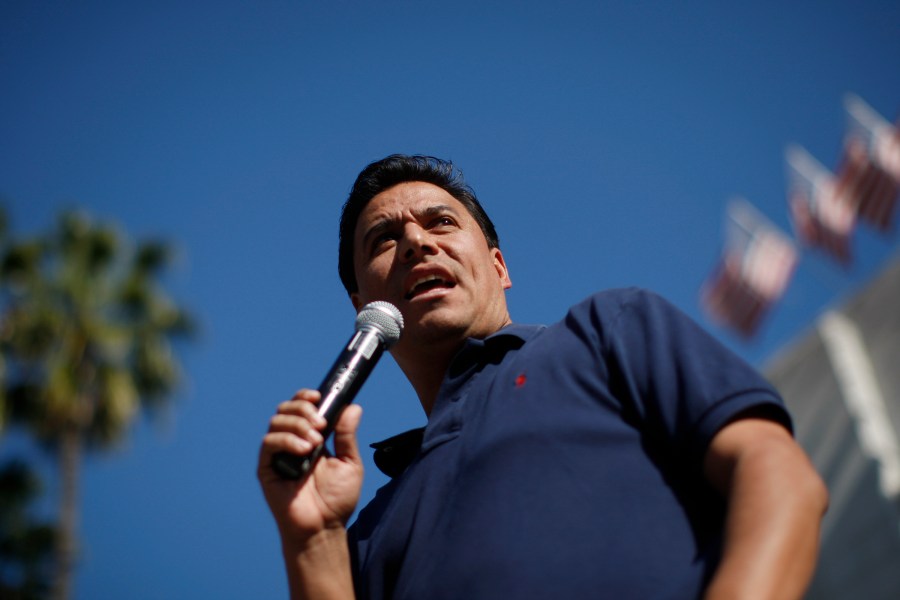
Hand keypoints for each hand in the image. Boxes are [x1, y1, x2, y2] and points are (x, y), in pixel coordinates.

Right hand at [258, 389, 363, 544]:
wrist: (324, 526)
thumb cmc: (337, 498)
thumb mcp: (349, 462)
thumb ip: (348, 435)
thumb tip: (353, 407)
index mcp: (311, 437)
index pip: (301, 407)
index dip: (306, 397)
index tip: (318, 396)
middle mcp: (292, 442)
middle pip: (286, 408)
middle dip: (303, 409)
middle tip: (321, 425)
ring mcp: (278, 454)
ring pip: (277, 422)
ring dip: (297, 425)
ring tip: (315, 442)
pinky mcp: (267, 468)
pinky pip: (269, 443)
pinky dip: (287, 440)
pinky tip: (304, 450)